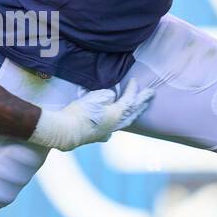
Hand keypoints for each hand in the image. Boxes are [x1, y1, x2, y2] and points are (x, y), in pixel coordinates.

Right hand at [29, 79, 153, 150]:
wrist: (65, 131)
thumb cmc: (80, 113)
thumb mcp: (95, 97)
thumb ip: (107, 95)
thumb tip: (112, 97)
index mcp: (117, 114)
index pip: (130, 99)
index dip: (133, 89)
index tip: (135, 80)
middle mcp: (116, 125)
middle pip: (133, 113)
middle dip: (142, 103)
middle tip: (150, 95)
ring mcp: (107, 132)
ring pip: (125, 122)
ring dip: (133, 113)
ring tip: (139, 109)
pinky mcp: (98, 136)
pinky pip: (114, 128)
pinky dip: (119, 123)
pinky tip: (117, 124)